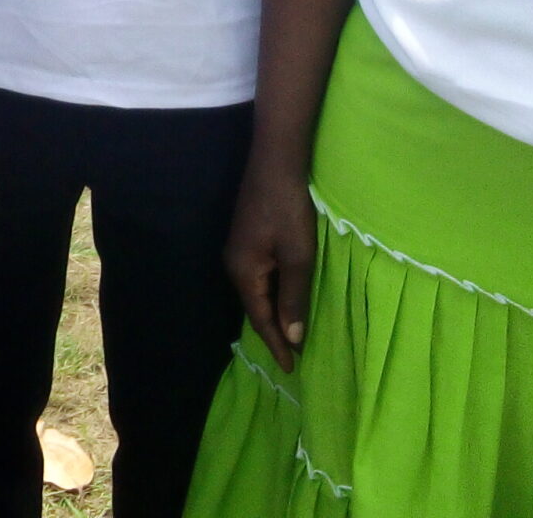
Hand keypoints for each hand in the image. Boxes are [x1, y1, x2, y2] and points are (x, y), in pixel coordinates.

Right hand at [225, 160, 317, 372]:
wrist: (276, 163)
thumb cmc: (288, 210)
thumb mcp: (298, 256)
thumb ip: (294, 297)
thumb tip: (292, 337)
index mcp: (243, 273)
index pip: (260, 319)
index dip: (276, 345)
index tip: (291, 370)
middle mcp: (234, 265)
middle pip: (255, 308)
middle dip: (273, 333)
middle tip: (292, 358)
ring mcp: (239, 250)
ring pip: (257, 292)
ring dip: (273, 313)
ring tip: (290, 335)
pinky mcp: (247, 239)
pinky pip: (259, 277)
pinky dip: (272, 294)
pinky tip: (284, 298)